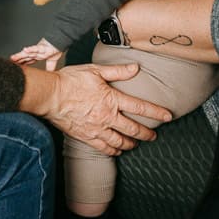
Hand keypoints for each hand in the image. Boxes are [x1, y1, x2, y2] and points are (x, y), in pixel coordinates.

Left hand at [10, 38, 63, 70]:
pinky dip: (31, 49)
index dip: (21, 63)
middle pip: (25, 57)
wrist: (60, 41)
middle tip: (9, 63)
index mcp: (37, 55)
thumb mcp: (52, 61)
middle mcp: (36, 52)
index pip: (27, 60)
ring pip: (28, 52)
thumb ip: (49, 68)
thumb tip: (49, 75)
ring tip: (13, 58)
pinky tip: (25, 50)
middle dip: (17, 60)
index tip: (14, 67)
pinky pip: (36, 47)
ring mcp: (38, 49)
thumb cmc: (55, 48)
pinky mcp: (43, 46)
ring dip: (20, 55)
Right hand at [20, 62, 172, 154]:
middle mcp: (107, 116)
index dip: (156, 112)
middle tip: (154, 135)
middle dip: (147, 133)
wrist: (50, 96)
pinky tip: (117, 150)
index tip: (167, 116)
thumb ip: (117, 71)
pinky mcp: (86, 136)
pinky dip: (114, 150)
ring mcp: (97, 129)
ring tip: (136, 143)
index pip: (139, 107)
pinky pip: (105, 148)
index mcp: (111, 99)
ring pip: (121, 141)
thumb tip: (135, 67)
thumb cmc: (70, 80)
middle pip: (133, 129)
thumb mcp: (94, 70)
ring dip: (132, 143)